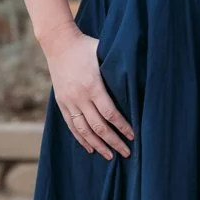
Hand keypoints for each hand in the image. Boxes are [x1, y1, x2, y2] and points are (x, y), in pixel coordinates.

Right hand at [44, 27, 133, 159]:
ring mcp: (69, 101)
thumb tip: (141, 79)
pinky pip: (71, 126)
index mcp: (93, 85)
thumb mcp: (105, 54)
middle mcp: (79, 96)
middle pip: (98, 126)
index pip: (110, 113)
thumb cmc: (87, 47)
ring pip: (84, 130)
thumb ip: (119, 70)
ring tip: (110, 156)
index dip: (122, 127)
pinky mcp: (61, 103)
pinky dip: (81, 139)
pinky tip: (91, 148)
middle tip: (127, 153)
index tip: (133, 136)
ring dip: (98, 145)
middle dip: (113, 142)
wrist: (58, 43)